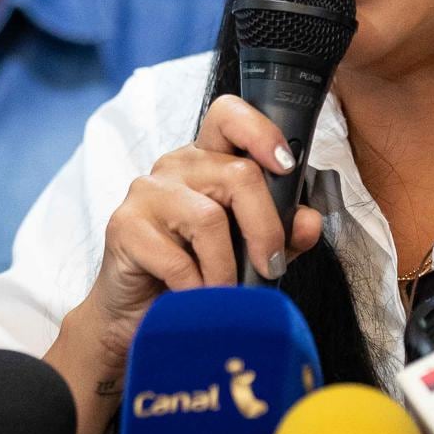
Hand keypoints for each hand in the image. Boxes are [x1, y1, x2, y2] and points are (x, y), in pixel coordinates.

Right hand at [68, 94, 324, 374]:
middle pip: (238, 175)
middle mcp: (176, 165)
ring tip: (227, 292)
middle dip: (265, 228)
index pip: (230, 116)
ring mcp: (147, 192)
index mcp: (209, 159)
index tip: (286, 166)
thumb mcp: (253, 252)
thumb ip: (284, 233)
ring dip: (227, 268)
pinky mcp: (124, 226)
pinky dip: (197, 287)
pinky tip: (196, 298)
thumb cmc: (200, 273)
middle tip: (270, 267)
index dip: (261, 133)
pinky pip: (176, 258)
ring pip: (209, 218)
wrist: (144, 316)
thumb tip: (309, 222)